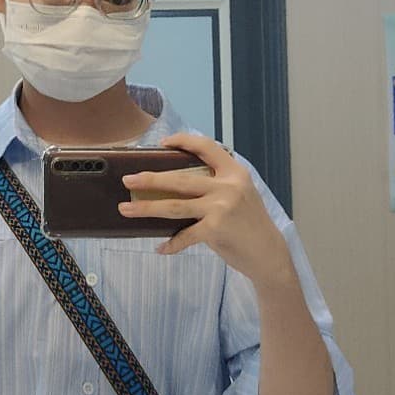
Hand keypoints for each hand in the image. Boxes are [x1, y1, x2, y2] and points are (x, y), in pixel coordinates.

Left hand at [118, 133, 292, 286]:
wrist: (269, 254)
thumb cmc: (251, 224)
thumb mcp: (241, 195)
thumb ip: (218, 185)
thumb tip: (178, 184)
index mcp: (234, 173)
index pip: (207, 147)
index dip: (184, 141)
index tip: (163, 143)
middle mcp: (227, 187)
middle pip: (180, 179)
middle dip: (150, 179)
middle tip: (128, 179)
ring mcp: (220, 208)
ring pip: (174, 205)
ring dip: (146, 208)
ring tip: (126, 209)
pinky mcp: (215, 230)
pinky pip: (184, 235)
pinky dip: (171, 244)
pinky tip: (161, 248)